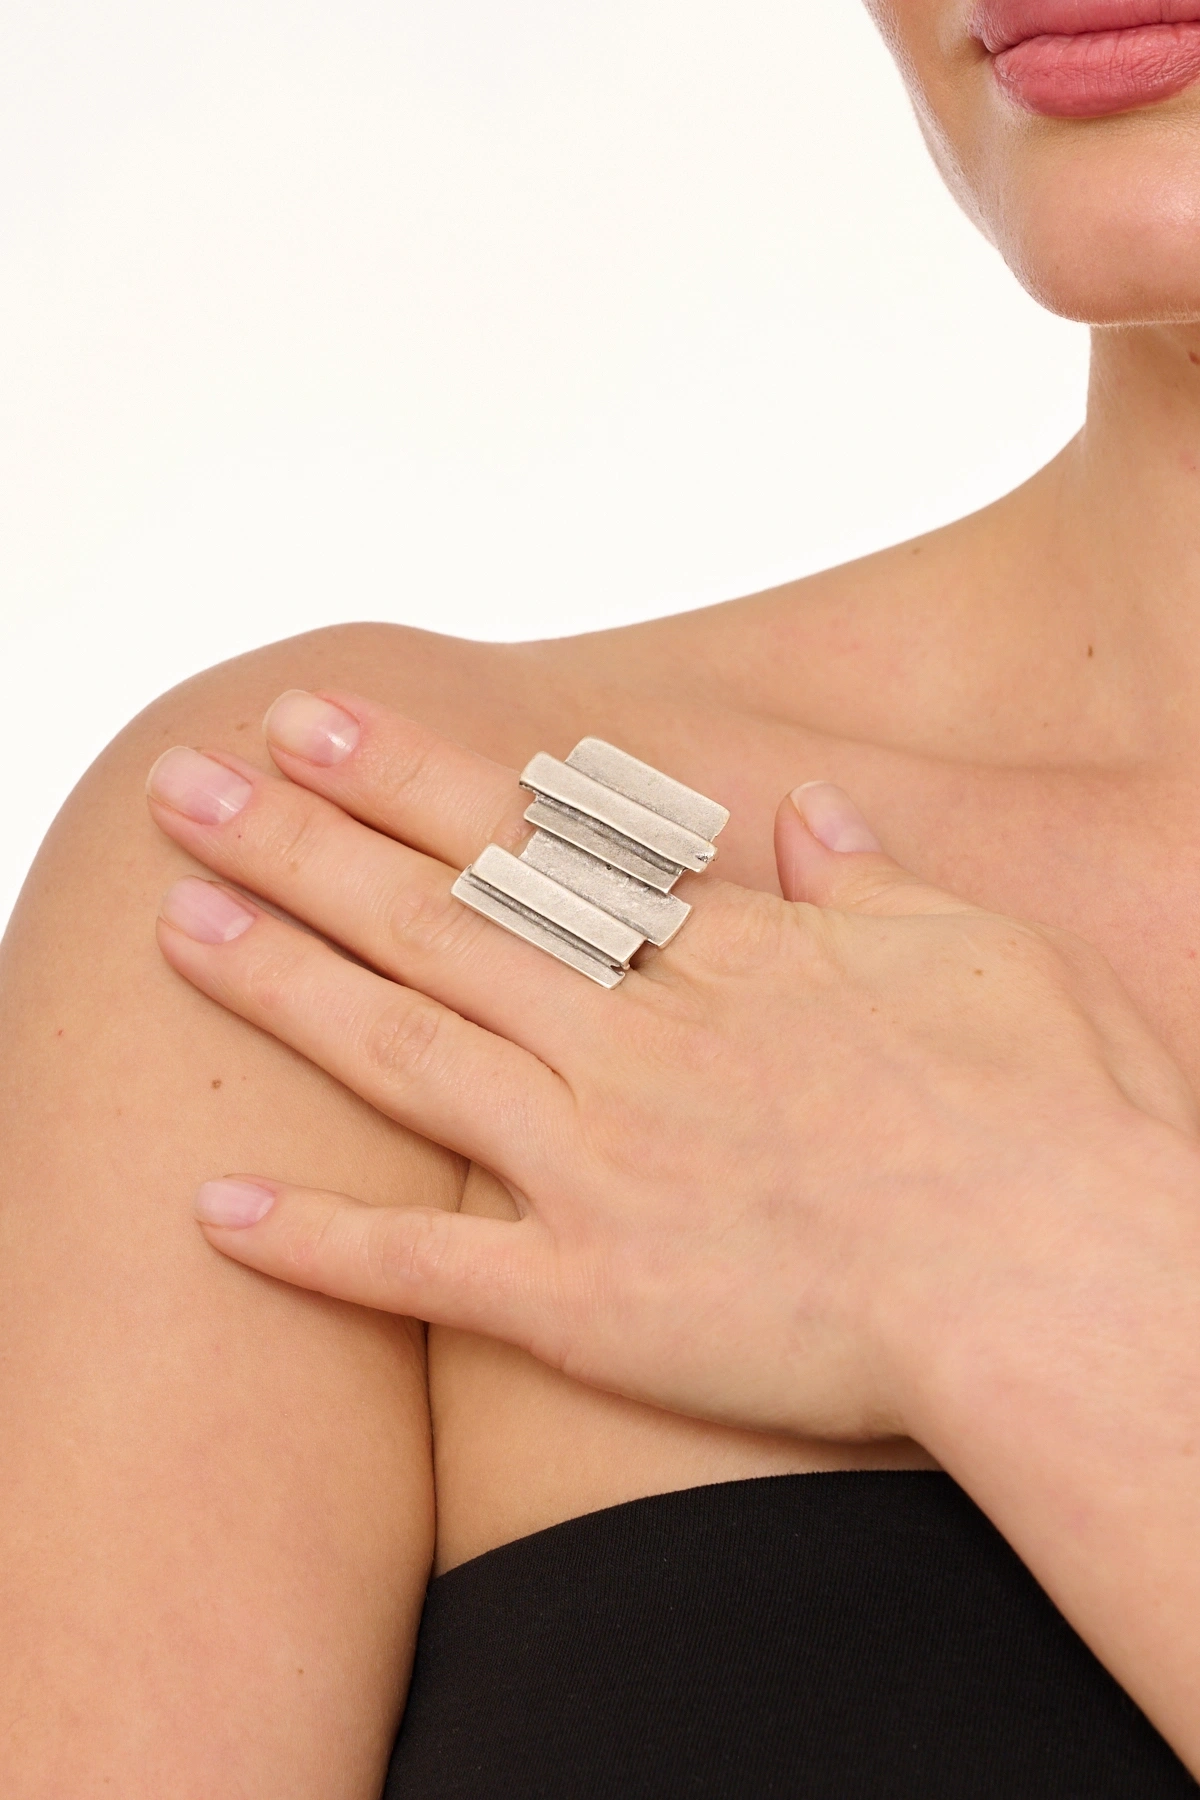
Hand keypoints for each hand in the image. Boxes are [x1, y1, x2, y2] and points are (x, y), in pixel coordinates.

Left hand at [144, 690, 1197, 1444]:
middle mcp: (633, 1044)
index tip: (311, 724)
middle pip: (434, 926)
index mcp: (721, 958)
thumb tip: (813, 813)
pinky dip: (321, 1244)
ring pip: (406, 1057)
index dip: (405, 780)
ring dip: (284, 987)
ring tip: (178, 928)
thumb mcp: (981, 948)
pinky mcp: (592, 1303)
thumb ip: (874, 879)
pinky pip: (429, 1273)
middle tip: (186, 790)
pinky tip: (217, 1213)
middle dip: (300, 848)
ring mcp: (601, 1170)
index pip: (526, 844)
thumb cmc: (1050, 1117)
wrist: (1059, 1290)